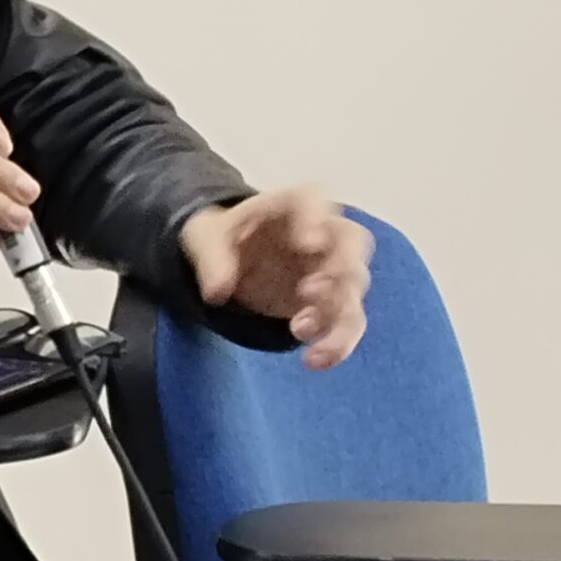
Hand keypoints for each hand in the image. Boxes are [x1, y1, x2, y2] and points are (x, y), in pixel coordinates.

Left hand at [180, 188, 372, 367]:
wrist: (233, 259)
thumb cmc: (225, 237)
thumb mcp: (206, 239)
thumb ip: (212, 259)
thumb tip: (216, 291)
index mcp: (293, 205)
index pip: (313, 200)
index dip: (316, 220)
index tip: (309, 243)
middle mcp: (325, 233)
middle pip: (352, 244)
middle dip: (341, 268)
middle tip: (311, 291)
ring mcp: (334, 268)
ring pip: (354, 289)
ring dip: (336, 313)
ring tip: (299, 330)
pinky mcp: (333, 302)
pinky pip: (348, 322)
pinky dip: (337, 343)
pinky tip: (314, 360)